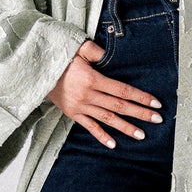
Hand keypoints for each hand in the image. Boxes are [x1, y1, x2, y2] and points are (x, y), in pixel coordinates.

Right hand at [47, 40, 162, 146]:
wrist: (34, 69)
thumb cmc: (58, 55)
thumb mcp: (78, 47)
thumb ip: (97, 52)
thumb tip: (112, 54)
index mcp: (92, 79)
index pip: (123, 90)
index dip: (141, 97)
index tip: (156, 103)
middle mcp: (88, 95)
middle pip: (119, 106)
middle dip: (140, 113)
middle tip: (158, 120)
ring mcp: (80, 106)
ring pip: (107, 119)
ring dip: (125, 127)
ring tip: (142, 135)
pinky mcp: (72, 113)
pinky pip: (89, 127)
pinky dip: (101, 136)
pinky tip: (113, 144)